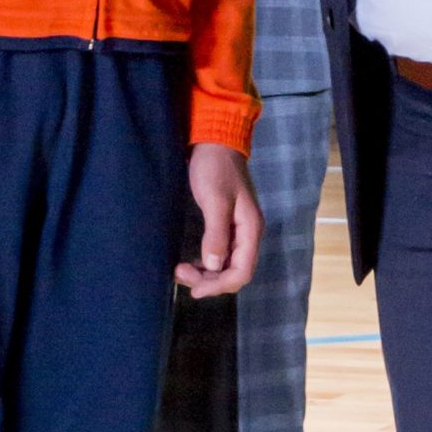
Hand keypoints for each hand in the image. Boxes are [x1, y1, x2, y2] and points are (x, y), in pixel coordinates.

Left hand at [176, 142, 262, 297]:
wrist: (215, 142)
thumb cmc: (215, 169)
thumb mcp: (215, 200)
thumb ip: (216, 233)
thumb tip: (212, 266)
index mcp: (250, 230)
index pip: (242, 272)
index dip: (219, 285)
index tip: (194, 289)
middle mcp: (247, 235)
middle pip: (234, 272)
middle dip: (209, 281)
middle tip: (180, 274)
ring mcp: (237, 231)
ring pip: (225, 265)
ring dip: (205, 274)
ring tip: (181, 271)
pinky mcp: (225, 226)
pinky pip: (219, 254)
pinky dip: (205, 263)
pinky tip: (190, 262)